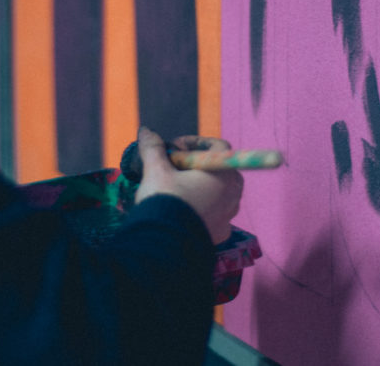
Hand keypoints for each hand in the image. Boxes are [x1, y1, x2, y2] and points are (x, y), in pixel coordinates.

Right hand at [135, 127, 243, 243]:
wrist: (165, 247)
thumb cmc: (165, 202)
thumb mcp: (156, 170)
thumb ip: (154, 148)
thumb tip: (146, 131)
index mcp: (224, 173)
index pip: (216, 146)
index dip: (193, 143)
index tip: (172, 149)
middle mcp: (233, 193)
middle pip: (218, 169)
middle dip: (195, 165)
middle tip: (171, 167)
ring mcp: (229, 215)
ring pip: (216, 191)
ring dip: (197, 185)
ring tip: (173, 188)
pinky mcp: (220, 233)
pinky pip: (213, 213)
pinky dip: (200, 207)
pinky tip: (181, 209)